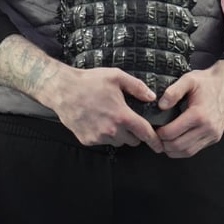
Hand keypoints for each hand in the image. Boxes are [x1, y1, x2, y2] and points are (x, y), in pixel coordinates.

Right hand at [46, 66, 162, 152]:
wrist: (63, 90)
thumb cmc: (90, 81)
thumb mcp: (117, 77)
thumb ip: (137, 87)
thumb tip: (152, 97)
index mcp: (122, 115)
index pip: (144, 133)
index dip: (154, 141)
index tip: (160, 147)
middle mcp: (111, 130)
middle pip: (132, 140)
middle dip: (134, 132)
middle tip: (128, 119)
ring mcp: (98, 137)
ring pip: (118, 142)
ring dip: (119, 134)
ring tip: (111, 118)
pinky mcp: (87, 140)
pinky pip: (103, 142)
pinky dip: (105, 135)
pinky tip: (99, 121)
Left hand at [153, 63, 223, 157]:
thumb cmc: (207, 81)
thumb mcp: (189, 79)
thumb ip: (173, 91)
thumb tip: (160, 105)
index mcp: (199, 114)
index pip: (172, 133)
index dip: (159, 133)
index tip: (153, 128)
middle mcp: (207, 128)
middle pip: (178, 146)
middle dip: (163, 144)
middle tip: (155, 137)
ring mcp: (213, 134)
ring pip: (187, 152)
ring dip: (172, 150)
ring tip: (163, 141)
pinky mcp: (215, 138)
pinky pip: (196, 150)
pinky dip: (183, 150)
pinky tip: (176, 142)